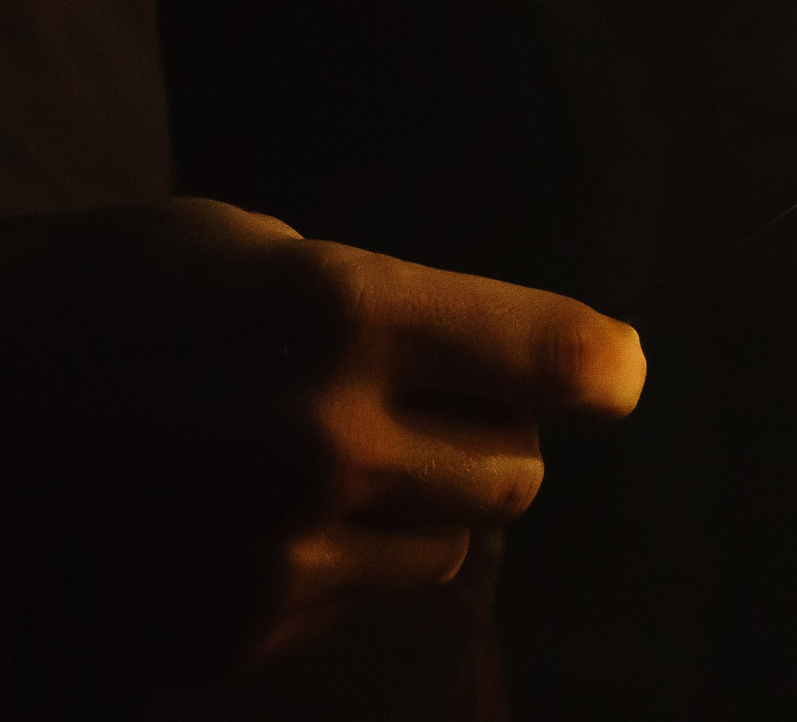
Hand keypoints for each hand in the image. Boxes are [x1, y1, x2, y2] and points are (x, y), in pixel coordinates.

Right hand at [0, 199, 643, 686]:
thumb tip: (495, 356)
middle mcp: (328, 443)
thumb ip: (381, 302)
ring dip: (414, 510)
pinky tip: (236, 520)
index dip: (605, 368)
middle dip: (489, 438)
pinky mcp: (233, 633)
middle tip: (421, 407)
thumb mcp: (241, 249)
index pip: (554, 359)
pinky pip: (348, 602)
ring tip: (313, 464)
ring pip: (446, 551)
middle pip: (517, 471)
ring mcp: (280, 553)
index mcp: (342, 315)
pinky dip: (325, 566)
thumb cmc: (93, 299)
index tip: (616, 374)